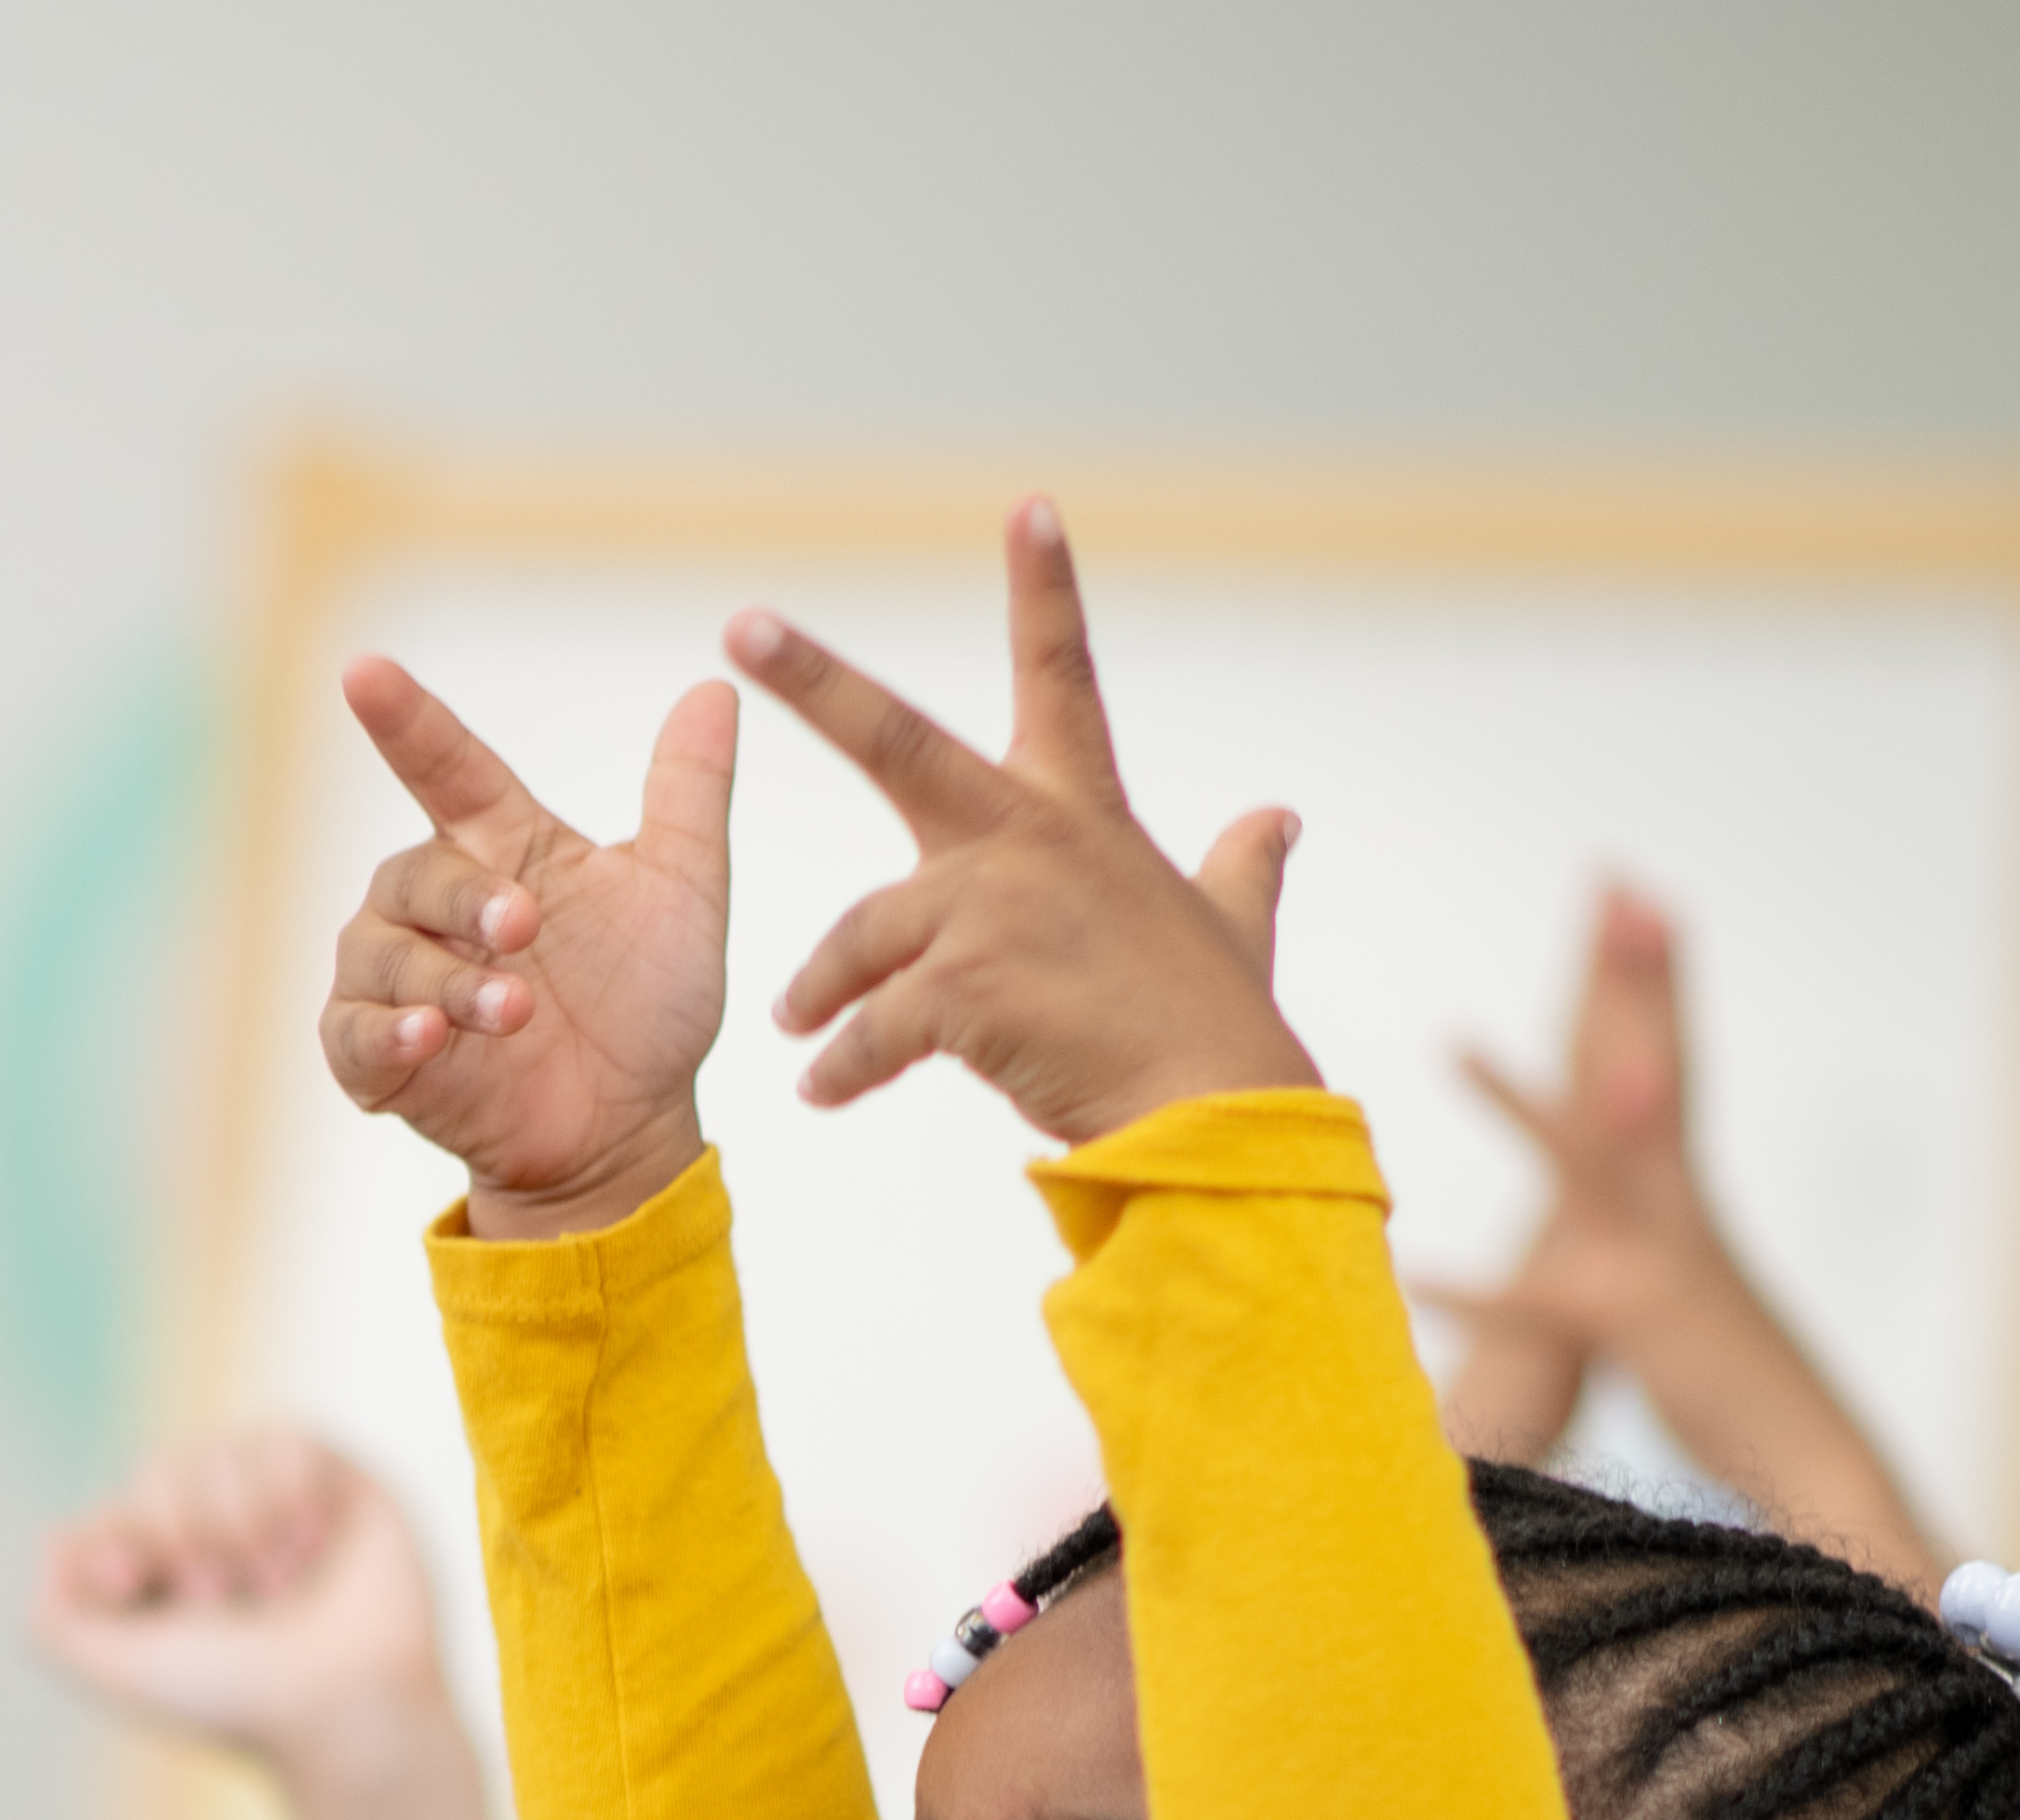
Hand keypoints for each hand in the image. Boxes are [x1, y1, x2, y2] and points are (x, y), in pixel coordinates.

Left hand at [28, 1423, 453, 1783]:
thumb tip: (53, 1541)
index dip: (117, 1537)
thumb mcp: (116, 1671)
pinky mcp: (338, 1480)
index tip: (131, 1581)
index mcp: (165, 1574)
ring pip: (218, 1454)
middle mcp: (219, 1533)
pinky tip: (314, 1549)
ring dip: (238, 1527)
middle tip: (219, 1602)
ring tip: (278, 1586)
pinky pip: (283, 1441)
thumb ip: (51, 1618)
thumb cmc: (234, 1698)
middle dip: (180, 1537)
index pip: (113, 1508)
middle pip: (157, 1474)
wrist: (342, 1709)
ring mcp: (278, 1502)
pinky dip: (287, 1501)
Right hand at [322, 659, 736, 1241]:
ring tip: (514, 1010)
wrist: (624, 1129)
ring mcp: (395, 977)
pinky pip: (354, 1030)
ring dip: (446, 980)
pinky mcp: (372, 1054)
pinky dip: (389, 1032)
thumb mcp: (681, 895)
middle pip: (415, 871)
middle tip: (523, 928)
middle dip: (465, 898)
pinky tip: (428, 1037)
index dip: (405, 719)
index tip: (365, 670)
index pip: (444, 765)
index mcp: (499, 846)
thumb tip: (716, 687)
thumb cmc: (647, 1006)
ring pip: (384, 953)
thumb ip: (689, 796)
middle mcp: (432, 901)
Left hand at [737, 502, 1314, 1148]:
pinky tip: (825, 1090)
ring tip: (802, 1030)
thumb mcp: (1230, 924)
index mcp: (1080, 813)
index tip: (1029, 505)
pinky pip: (871, 1025)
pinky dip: (842, 1064)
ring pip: (862, 932)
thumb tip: (1277, 819)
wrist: (1216, 1114)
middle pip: (898, 738)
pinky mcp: (968, 986)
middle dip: (813, 678)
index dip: (1047, 587)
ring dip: (822, 987)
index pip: (1062, 675)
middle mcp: (1030, 839)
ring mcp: (996, 908)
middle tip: (741, 624)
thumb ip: (1239, 866)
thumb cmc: (1213, 1024)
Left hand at [1429, 886, 1759, 1404]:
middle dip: (1634, 981)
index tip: (1632, 886)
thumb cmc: (1722, 1361)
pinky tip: (1423, 1275)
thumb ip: (1640, 1209)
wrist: (1803, 1446)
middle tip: (1619, 887)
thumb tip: (1624, 1145)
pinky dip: (1487, 1292)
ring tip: (1453, 1043)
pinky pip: (1547, 1307)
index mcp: (1682, 1185)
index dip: (1652, 972)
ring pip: (1586, 1166)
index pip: (1666, 1054)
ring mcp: (1660, 1256)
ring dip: (1520, 1106)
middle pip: (1652, 1067)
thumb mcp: (1672, 1268)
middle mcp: (1680, 1202)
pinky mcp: (1635, 1325)